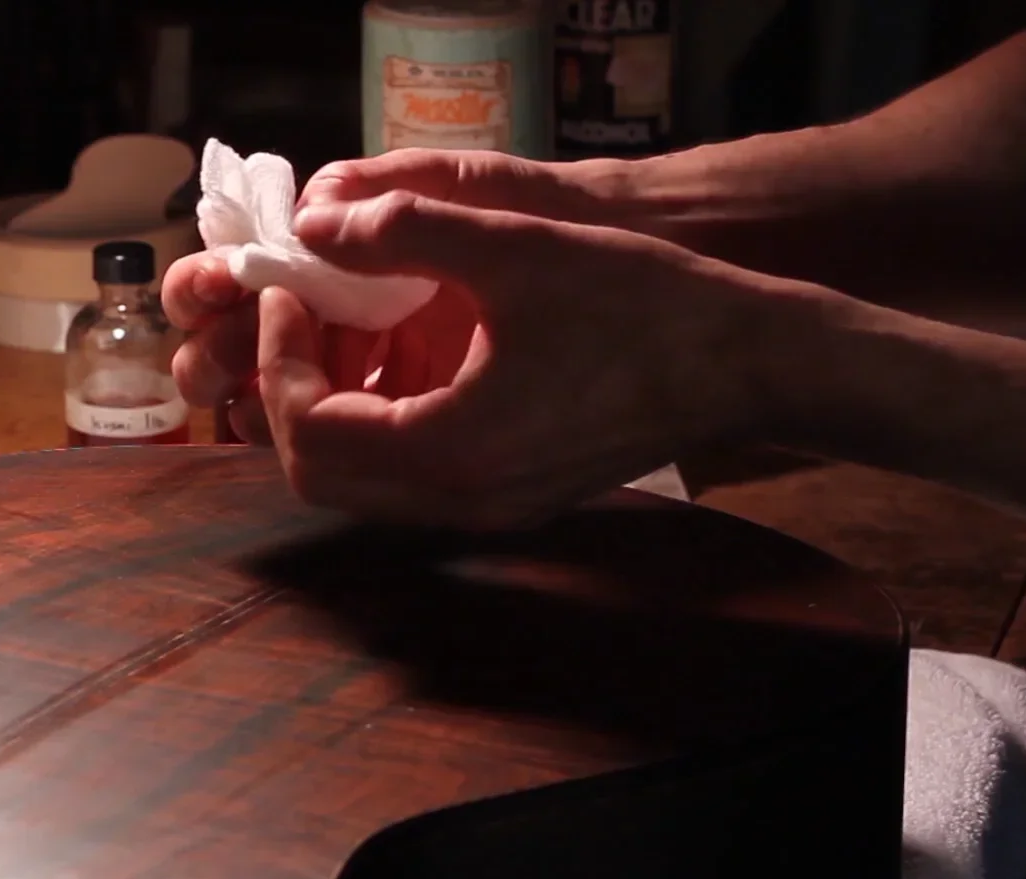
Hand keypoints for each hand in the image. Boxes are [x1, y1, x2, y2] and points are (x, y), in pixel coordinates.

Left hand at [254, 190, 812, 529]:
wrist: (745, 364)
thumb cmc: (640, 303)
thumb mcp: (516, 246)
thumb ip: (406, 229)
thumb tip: (313, 222)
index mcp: (452, 452)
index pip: (309, 429)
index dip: (280, 355)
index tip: (289, 286)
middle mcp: (461, 501)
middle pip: (318, 473)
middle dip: (292, 387)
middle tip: (303, 309)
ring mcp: (488, 509)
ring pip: (361, 481)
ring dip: (332, 406)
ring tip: (345, 323)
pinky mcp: (512, 497)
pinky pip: (409, 476)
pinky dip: (379, 420)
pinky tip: (400, 351)